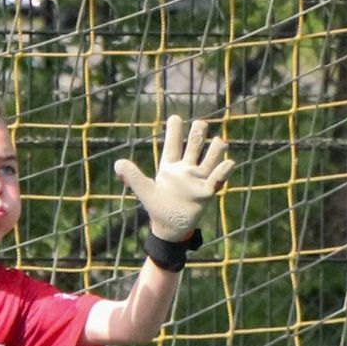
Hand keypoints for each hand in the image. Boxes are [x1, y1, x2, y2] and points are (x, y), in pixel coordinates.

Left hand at [113, 115, 233, 240]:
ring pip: (209, 159)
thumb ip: (133, 176)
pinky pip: (217, 179)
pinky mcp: (207, 192)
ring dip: (216, 150)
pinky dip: (223, 171)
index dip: (174, 131)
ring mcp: (198, 179)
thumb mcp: (144, 190)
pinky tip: (228, 162)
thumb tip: (118, 163)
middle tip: (200, 123)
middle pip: (194, 146)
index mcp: (169, 167)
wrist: (171, 228)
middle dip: (198, 134)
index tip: (175, 117)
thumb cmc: (158, 207)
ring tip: (220, 141)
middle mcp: (186, 169)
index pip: (173, 145)